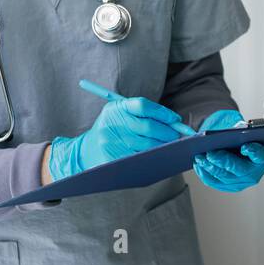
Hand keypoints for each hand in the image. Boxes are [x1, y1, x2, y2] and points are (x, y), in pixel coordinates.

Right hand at [49, 97, 187, 180]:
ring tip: (170, 144)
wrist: (86, 150)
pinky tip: (159, 155)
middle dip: (167, 131)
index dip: (162, 112)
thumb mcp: (121, 113)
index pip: (142, 106)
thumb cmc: (113, 128)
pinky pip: (140, 158)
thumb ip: (145, 113)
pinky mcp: (113, 158)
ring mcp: (111, 142)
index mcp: (116, 108)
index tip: (175, 119)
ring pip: (146, 145)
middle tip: (177, 135)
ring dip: (163, 145)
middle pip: (147, 127)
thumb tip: (174, 121)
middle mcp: (112, 124)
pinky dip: (153, 157)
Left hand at [193, 109, 263, 192]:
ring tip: (200, 157)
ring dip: (210, 167)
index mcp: (261, 159)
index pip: (259, 156)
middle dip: (222, 161)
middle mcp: (253, 174)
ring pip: (223, 177)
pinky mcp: (227, 187)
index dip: (253, 152)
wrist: (240, 154)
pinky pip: (213, 182)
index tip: (245, 147)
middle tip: (210, 153)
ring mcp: (240, 183)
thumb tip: (234, 130)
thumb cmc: (243, 142)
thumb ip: (243, 132)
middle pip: (238, 169)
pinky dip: (204, 173)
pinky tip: (198, 164)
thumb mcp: (246, 135)